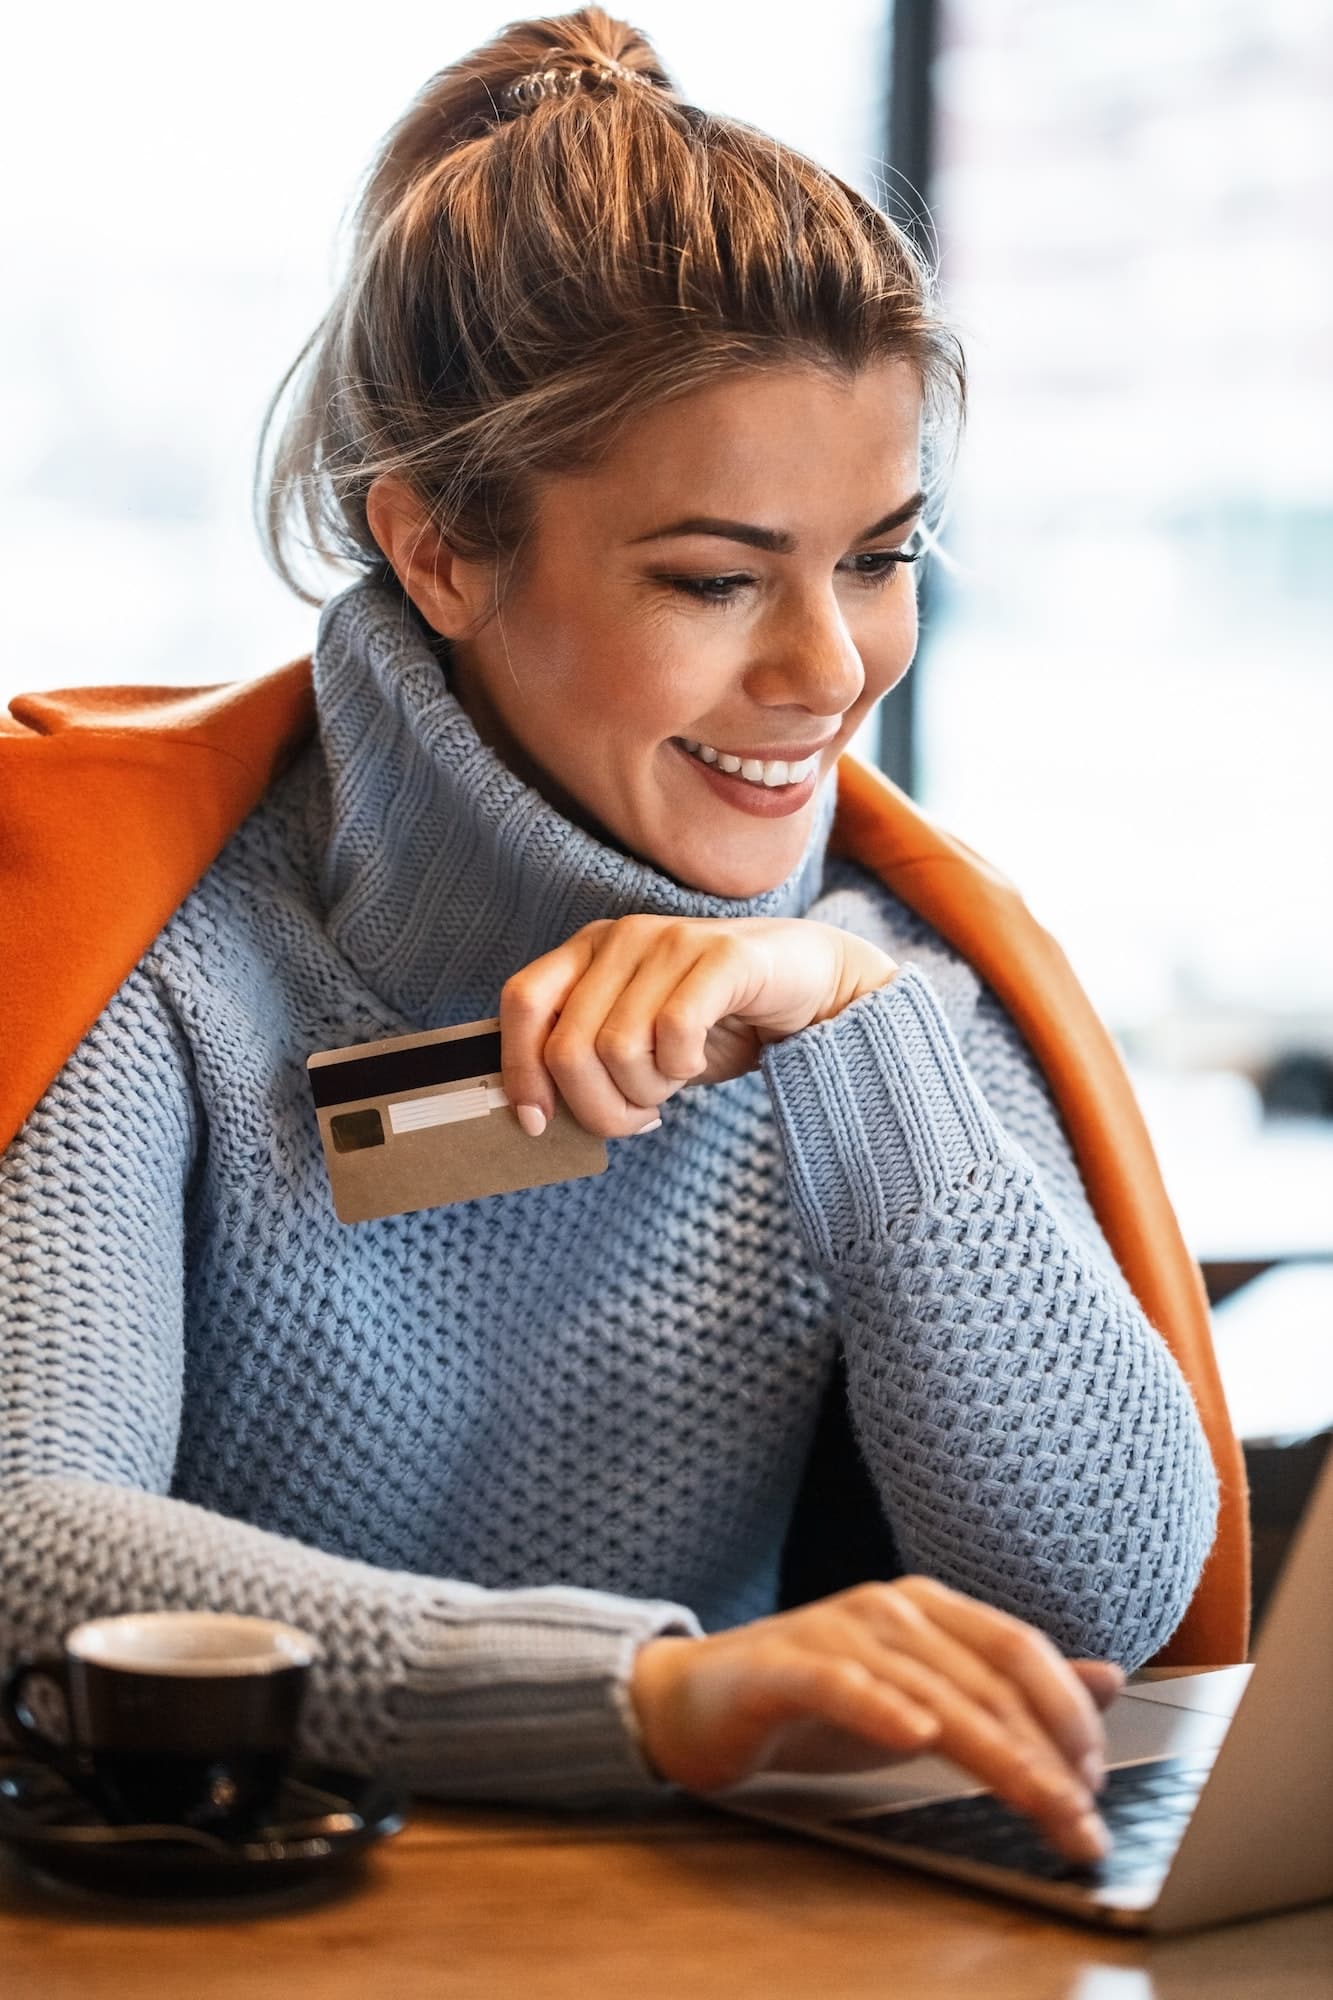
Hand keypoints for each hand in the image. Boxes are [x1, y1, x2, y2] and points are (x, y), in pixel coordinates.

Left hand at [499, 915, 897, 1137]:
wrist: (814, 989)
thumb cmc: (715, 1024)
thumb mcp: (638, 1042)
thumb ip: (587, 1060)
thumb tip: (534, 1115)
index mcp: (588, 951)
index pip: (521, 1002)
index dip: (520, 1068)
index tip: (538, 1122)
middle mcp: (621, 937)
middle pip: (568, 1046)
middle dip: (599, 1106)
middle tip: (638, 1116)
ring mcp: (671, 940)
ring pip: (618, 1049)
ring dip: (647, 1091)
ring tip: (674, 1081)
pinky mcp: (722, 956)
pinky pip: (674, 1033)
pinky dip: (685, 1068)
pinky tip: (700, 1060)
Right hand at [629, 1577, 1125, 1864]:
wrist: (693, 1699)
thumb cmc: (814, 1702)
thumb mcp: (923, 1697)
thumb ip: (1007, 1689)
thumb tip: (1110, 1678)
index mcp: (928, 1608)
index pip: (1019, 1651)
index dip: (1068, 1714)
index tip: (1098, 1785)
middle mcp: (889, 1608)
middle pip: (988, 1678)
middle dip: (1048, 1754)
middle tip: (1083, 1820)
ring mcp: (834, 1631)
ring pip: (933, 1691)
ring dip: (996, 1755)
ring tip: (1039, 1805)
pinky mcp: (782, 1666)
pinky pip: (838, 1683)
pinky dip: (879, 1706)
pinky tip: (913, 1735)